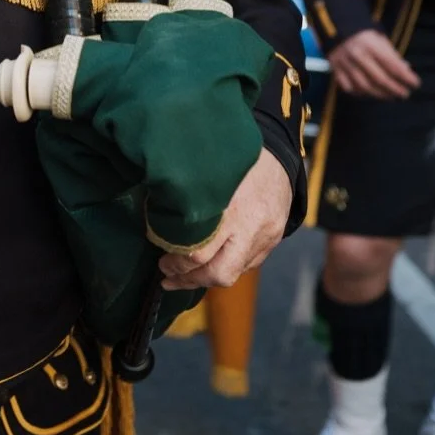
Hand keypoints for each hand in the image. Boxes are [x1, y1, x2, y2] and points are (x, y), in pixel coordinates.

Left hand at [159, 147, 292, 292]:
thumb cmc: (233, 159)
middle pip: (219, 273)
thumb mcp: (205, 171)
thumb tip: (154, 216)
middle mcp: (250, 227)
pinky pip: (248, 264)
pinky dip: (227, 265)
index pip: (199, 252)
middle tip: (168, 277)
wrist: (280, 154)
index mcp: (229, 208)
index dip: (176, 263)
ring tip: (185, 275)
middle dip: (189, 280)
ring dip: (207, 278)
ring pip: (235, 273)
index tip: (162, 262)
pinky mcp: (274, 240)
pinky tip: (212, 261)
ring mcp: (265, 237)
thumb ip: (184, 198)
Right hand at [327, 27, 419, 98]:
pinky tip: (370, 94)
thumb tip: (407, 70)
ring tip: (391, 96)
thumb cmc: (365, 38)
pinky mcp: (336, 71)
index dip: (405, 76)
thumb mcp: (381, 41)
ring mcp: (345, 65)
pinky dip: (361, 94)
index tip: (415, 83)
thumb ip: (393, 56)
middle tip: (405, 94)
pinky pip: (349, 88)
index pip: (392, 64)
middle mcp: (357, 55)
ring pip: (364, 86)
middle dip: (395, 89)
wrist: (337, 32)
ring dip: (380, 94)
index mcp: (370, 45)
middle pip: (379, 78)